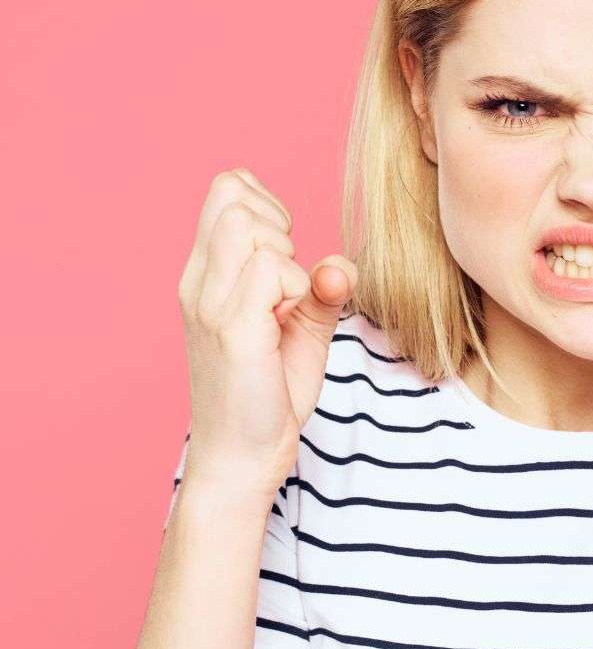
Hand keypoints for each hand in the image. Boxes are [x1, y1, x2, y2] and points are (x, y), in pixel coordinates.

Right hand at [177, 168, 358, 504]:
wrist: (242, 459)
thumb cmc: (268, 392)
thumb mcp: (302, 328)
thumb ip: (320, 289)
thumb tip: (338, 265)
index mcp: (206, 276)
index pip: (226, 189)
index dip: (266, 203)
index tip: (286, 251)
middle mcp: (198, 283)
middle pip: (231, 193)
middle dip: (276, 221)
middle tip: (288, 278)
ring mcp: (209, 304)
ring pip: (246, 223)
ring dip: (282, 253)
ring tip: (285, 303)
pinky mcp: (231, 330)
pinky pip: (267, 268)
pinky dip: (292, 287)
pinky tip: (285, 326)